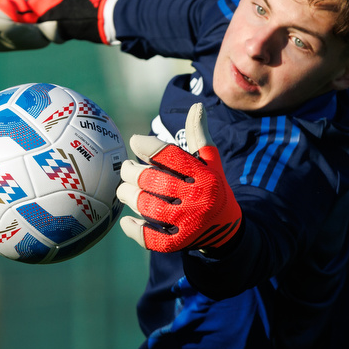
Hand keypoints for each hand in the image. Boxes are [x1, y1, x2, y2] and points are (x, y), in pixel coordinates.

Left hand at [116, 103, 242, 252]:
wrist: (226, 228)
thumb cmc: (212, 186)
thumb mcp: (210, 161)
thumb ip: (199, 135)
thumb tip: (197, 106)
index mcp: (204, 175)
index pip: (169, 155)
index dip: (147, 146)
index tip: (135, 141)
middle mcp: (197, 198)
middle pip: (151, 181)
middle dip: (131, 172)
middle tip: (126, 168)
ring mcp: (188, 222)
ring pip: (146, 206)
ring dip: (128, 196)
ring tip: (123, 190)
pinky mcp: (180, 242)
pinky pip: (151, 238)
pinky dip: (135, 230)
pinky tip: (127, 220)